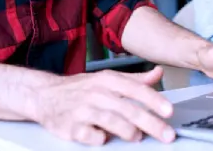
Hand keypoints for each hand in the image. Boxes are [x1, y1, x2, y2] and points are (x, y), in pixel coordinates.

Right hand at [33, 67, 175, 145]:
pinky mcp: (70, 127)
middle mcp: (96, 93)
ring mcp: (82, 110)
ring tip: (138, 137)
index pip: (136, 89)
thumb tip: (158, 73)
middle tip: (167, 135)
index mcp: (107, 80)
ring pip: (110, 121)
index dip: (154, 100)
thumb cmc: (80, 88)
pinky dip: (99, 139)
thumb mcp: (107, 79)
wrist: (44, 95)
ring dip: (128, 131)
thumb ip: (134, 80)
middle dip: (151, 123)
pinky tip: (106, 139)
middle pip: (128, 109)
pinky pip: (89, 135)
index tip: (169, 111)